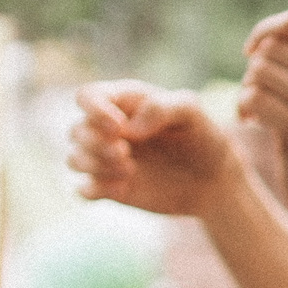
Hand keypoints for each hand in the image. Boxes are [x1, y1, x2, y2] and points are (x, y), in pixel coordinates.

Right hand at [68, 81, 239, 216]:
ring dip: (93, 165)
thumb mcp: (192, 113)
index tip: (118, 127)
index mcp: (124, 103)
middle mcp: (109, 129)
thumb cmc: (203, 137)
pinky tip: (122, 189)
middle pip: (76, 130)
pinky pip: (83, 190)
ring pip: (74, 159)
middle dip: (95, 144)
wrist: (214, 180)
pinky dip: (93, 190)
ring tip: (129, 170)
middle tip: (126, 155)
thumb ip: (162, 108)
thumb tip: (128, 127)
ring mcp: (108, 159)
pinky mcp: (111, 187)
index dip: (94, 110)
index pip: (87, 97)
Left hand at [237, 11, 287, 235]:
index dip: (263, 32)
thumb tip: (263, 36)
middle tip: (258, 95)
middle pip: (270, 49)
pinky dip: (242, 109)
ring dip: (246, 90)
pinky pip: (253, 98)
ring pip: (258, 72)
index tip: (254, 55)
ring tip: (255, 110)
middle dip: (253, 69)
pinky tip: (251, 122)